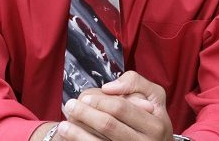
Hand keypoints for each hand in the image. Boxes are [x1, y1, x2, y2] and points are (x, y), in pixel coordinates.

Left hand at [57, 71, 172, 139]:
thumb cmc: (150, 117)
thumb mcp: (154, 96)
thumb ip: (134, 83)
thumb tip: (108, 88)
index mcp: (156, 125)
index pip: (122, 108)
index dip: (100, 101)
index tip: (85, 97)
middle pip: (108, 126)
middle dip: (85, 114)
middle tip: (70, 106)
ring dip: (77, 134)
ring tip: (63, 125)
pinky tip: (69, 137)